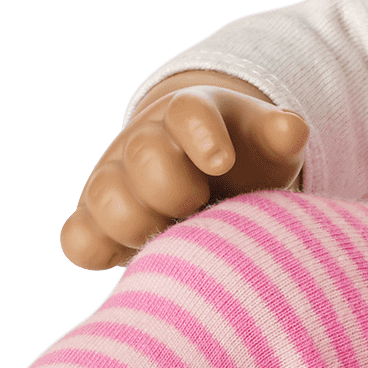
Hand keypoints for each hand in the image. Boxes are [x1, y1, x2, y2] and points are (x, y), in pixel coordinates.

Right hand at [60, 73, 309, 270]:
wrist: (204, 176)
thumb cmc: (245, 160)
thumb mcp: (269, 146)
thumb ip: (281, 136)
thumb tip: (291, 131)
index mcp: (189, 114)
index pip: (188, 112)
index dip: (203, 136)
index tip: (222, 163)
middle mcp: (144, 140)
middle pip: (144, 156)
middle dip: (175, 189)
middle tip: (200, 207)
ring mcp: (113, 178)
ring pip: (104, 196)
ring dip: (139, 223)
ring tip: (172, 235)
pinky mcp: (94, 220)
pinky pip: (76, 239)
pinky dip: (97, 250)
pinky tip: (133, 254)